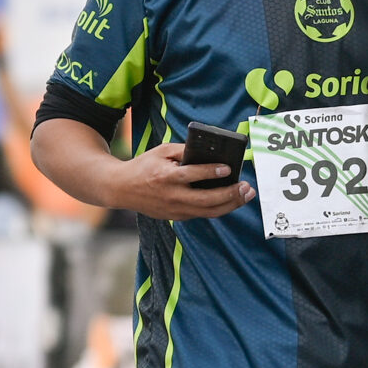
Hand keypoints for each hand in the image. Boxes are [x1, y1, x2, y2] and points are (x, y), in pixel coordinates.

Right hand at [110, 142, 255, 220]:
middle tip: (246, 186)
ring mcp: (174, 209)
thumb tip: (210, 152)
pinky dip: (219, 207)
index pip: (192, 175)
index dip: (212, 172)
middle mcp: (171, 196)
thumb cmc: (143, 166)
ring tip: (245, 195)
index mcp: (166, 177)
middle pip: (207, 200)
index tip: (228, 168)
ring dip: (231, 204)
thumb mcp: (160, 151)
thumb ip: (184, 151)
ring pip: (208, 212)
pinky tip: (230, 200)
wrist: (121, 188)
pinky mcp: (176, 217)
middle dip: (230, 194)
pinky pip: (202, 214)